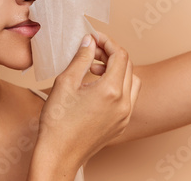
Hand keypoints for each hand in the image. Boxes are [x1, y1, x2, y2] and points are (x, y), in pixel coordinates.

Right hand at [34, 32, 140, 174]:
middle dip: (111, 54)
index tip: (93, 38)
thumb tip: (89, 42)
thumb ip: (81, 58)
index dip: (107, 42)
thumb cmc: (58, 121)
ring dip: (117, 70)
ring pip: (132, 82)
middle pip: (128, 66)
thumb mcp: (66, 82)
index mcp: (111, 90)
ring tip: (95, 69)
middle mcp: (124, 103)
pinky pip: (129, 98)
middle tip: (92, 51)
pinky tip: (98, 87)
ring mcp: (125, 116)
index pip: (120, 55)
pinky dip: (118, 86)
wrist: (59, 154)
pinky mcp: (121, 125)